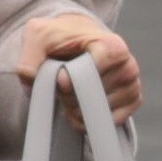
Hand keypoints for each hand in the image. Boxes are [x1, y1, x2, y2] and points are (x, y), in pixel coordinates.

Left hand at [17, 12, 141, 128]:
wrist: (76, 39)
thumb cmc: (58, 37)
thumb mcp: (37, 37)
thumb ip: (29, 58)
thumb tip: (32, 78)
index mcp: (111, 46)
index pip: (91, 76)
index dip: (69, 83)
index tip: (59, 79)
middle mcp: (128, 65)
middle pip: (91, 98)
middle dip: (69, 96)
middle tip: (61, 83)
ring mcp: (132, 85)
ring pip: (96, 113)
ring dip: (76, 108)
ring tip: (71, 91)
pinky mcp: (132, 101)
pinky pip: (108, 123)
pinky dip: (88, 120)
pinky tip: (80, 105)